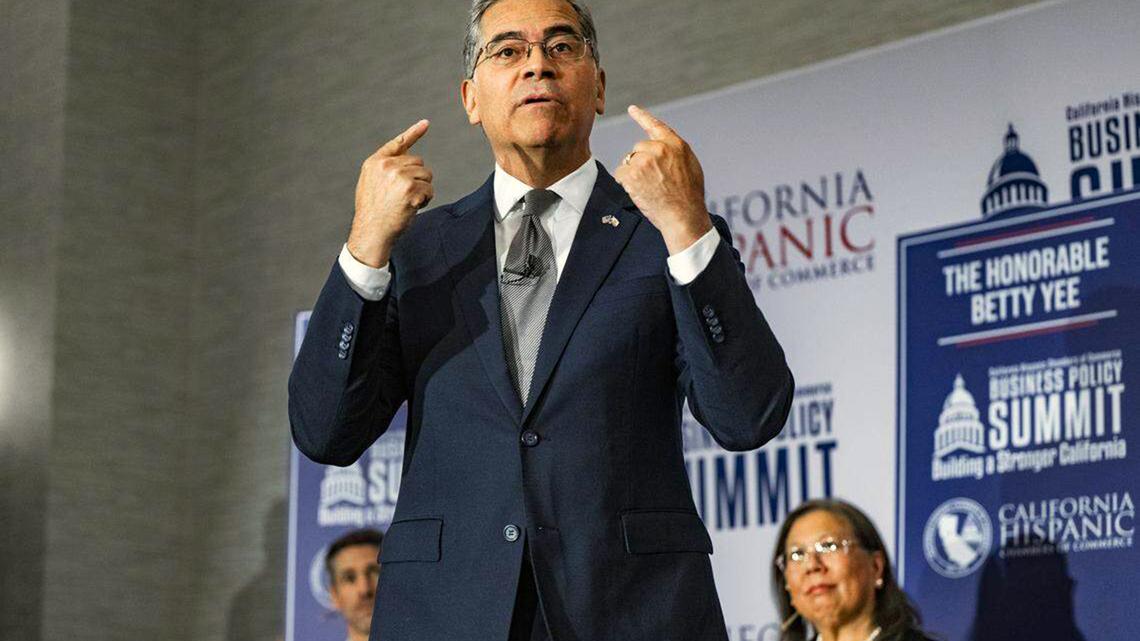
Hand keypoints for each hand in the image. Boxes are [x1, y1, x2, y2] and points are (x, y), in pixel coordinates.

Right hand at [347, 119, 433, 266]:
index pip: (397, 143)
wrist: (372, 231)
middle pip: (418, 162)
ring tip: (407, 202)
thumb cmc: (373, 212)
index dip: (413, 133)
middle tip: (405, 195)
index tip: (426, 123)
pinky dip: (425, 199)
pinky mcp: (410, 188)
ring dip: (423, 189)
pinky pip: (429, 189)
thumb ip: (385, 170)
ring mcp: (399, 176)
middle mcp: (386, 165)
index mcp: (375, 162)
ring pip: (426, 175)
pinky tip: (412, 207)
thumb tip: (407, 162)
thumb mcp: (370, 184)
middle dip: (418, 178)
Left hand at [613, 105, 712, 254]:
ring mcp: (644, 161)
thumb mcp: (691, 166)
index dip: (642, 116)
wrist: (682, 216)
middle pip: (638, 148)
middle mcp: (659, 148)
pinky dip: (625, 182)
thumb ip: (675, 153)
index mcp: (675, 145)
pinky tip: (638, 191)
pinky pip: (620, 173)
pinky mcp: (632, 174)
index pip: (656, 126)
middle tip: (652, 180)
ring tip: (648, 188)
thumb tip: (663, 149)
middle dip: (640, 162)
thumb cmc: (689, 196)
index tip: (632, 109)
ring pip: (629, 161)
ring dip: (633, 173)